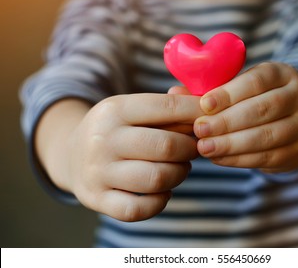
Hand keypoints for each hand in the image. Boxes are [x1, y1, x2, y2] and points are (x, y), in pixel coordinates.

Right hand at [61, 94, 202, 220]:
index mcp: (115, 109)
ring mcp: (97, 172)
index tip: (211, 120)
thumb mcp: (132, 108)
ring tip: (180, 167)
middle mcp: (103, 139)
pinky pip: (139, 209)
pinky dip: (159, 202)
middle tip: (193, 149)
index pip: (167, 107)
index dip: (197, 114)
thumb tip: (203, 104)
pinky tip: (162, 192)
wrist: (70, 153)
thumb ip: (169, 104)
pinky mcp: (96, 199)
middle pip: (166, 146)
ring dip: (179, 174)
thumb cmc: (116, 129)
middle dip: (190, 148)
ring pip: (157, 178)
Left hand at [193, 62, 297, 172]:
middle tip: (200, 130)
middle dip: (227, 122)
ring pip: (266, 137)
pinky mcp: (297, 152)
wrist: (293, 118)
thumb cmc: (255, 98)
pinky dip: (239, 159)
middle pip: (262, 109)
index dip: (229, 93)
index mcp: (282, 73)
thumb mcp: (239, 86)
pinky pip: (266, 157)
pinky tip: (218, 157)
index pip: (256, 81)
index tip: (204, 105)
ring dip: (231, 144)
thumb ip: (209, 89)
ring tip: (204, 147)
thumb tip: (174, 94)